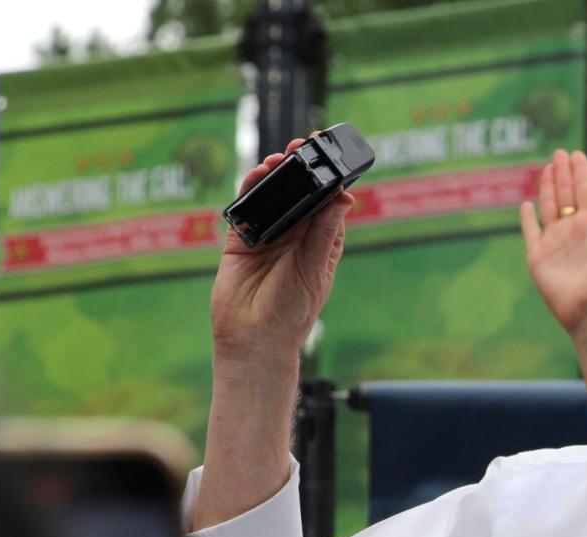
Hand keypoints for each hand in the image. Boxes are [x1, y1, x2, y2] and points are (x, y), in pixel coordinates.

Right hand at [210, 138, 354, 365]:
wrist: (254, 339)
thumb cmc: (292, 312)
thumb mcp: (314, 269)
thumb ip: (324, 232)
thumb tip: (344, 197)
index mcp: (322, 243)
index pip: (328, 202)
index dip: (330, 177)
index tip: (332, 153)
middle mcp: (296, 236)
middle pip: (300, 192)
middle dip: (300, 168)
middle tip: (303, 146)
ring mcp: (268, 235)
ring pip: (272, 195)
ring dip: (275, 175)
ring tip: (279, 159)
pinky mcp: (241, 239)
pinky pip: (246, 207)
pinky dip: (250, 189)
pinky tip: (257, 175)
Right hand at [519, 149, 586, 334]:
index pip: (583, 192)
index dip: (579, 172)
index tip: (577, 154)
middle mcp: (571, 231)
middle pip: (564, 195)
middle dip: (561, 173)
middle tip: (560, 152)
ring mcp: (553, 242)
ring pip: (548, 208)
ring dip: (546, 188)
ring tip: (547, 167)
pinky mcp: (538, 256)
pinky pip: (530, 233)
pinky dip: (527, 219)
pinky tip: (526, 205)